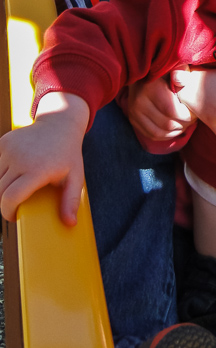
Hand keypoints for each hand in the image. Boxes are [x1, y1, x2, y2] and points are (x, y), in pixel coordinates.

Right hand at [0, 93, 87, 224]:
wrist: (60, 122)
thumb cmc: (68, 154)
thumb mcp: (76, 176)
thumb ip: (71, 200)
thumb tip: (70, 224)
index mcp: (37, 170)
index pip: (10, 198)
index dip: (7, 212)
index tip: (13, 216)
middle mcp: (20, 159)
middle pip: (0, 191)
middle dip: (5, 202)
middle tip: (16, 203)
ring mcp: (10, 149)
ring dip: (3, 186)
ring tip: (18, 185)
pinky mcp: (4, 142)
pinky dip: (2, 172)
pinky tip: (16, 170)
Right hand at [124, 74, 195, 142]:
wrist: (141, 73)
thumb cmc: (164, 71)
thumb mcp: (174, 67)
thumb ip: (181, 72)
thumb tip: (179, 79)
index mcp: (150, 88)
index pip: (171, 110)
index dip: (186, 115)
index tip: (194, 112)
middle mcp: (139, 102)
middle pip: (166, 124)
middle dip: (183, 125)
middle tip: (192, 119)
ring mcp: (134, 112)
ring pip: (159, 132)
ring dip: (175, 132)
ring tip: (185, 124)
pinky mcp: (133, 119)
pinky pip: (151, 135)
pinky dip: (166, 135)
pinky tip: (175, 129)